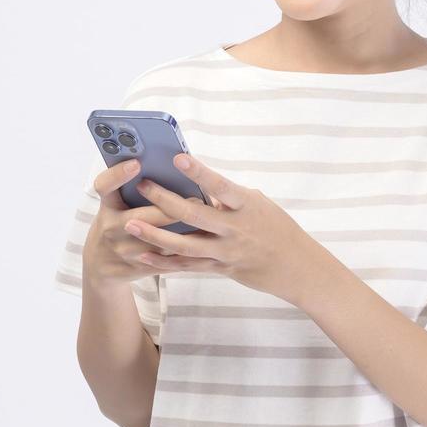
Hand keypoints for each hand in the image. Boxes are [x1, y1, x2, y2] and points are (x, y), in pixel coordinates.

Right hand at [82, 158, 196, 286]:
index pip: (106, 186)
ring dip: (186, 232)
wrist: (100, 265)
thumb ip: (133, 190)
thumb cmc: (114, 224)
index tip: (136, 163)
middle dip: (174, 208)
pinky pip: (167, 260)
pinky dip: (186, 251)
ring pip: (162, 242)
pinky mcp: (138, 268)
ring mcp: (124, 251)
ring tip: (207, 221)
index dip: (118, 174)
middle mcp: (111, 228)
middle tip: (197, 198)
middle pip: (146, 217)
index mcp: (107, 206)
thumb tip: (169, 169)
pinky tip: (202, 242)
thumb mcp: (115, 206)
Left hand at [121, 152, 330, 301]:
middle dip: (165, 200)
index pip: (220, 185)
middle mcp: (235, 229)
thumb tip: (197, 184)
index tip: (178, 158)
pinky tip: (144, 255)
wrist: (297, 267)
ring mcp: (227, 252)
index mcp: (246, 206)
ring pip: (185, 245)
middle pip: (195, 214)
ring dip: (155, 235)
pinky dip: (165, 262)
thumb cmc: (276, 227)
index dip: (199, 172)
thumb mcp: (257, 204)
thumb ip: (228, 197)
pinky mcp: (221, 269)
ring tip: (130, 225)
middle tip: (142, 187)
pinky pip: (189, 267)